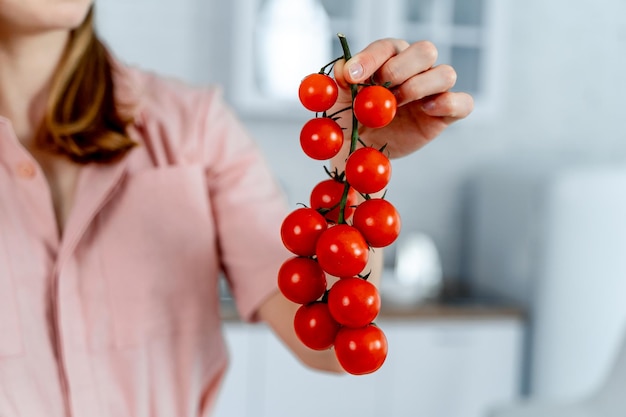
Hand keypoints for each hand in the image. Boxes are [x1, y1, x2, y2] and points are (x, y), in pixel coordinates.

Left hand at [330, 38, 473, 158]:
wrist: (359, 151)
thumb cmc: (349, 119)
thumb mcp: (337, 100)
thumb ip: (339, 81)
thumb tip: (343, 68)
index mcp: (389, 58)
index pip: (386, 48)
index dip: (370, 59)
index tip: (352, 76)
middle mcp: (415, 69)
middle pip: (425, 51)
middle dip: (400, 68)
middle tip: (380, 89)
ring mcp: (433, 91)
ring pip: (446, 73)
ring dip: (420, 87)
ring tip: (396, 105)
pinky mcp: (444, 115)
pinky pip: (463, 103)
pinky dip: (450, 103)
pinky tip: (427, 110)